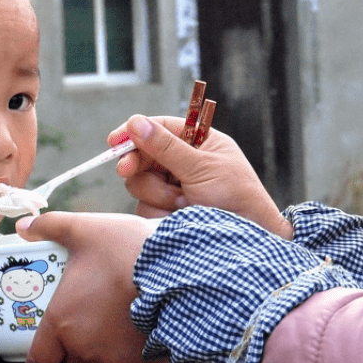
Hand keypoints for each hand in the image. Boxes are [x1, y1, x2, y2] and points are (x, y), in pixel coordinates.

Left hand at [17, 211, 168, 362]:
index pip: (39, 362)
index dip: (40, 356)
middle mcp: (84, 349)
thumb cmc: (128, 250)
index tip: (48, 346)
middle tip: (83, 330)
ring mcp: (115, 359)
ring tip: (112, 330)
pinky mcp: (142, 362)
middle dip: (74, 354)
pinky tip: (136, 331)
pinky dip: (128, 355)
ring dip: (101, 356)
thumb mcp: (86, 230)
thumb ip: (51, 226)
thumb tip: (25, 225)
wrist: (178, 270)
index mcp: (62, 323)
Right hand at [112, 115, 293, 238]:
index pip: (161, 128)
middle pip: (142, 155)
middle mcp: (184, 163)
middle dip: (137, 165)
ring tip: (186, 203)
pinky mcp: (167, 213)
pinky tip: (181, 217)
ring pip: (139, 184)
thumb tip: (136, 122)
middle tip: (126, 171)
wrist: (248, 239)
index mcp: (199, 142)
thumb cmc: (236, 198)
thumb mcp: (202, 168)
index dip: (135, 131)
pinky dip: (160, 213)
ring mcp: (174, 188)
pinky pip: (145, 208)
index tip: (114, 140)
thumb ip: (166, 148)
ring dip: (159, 194)